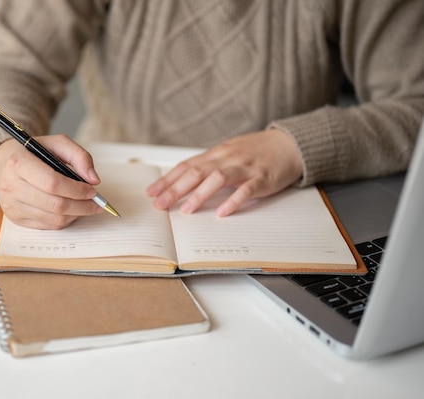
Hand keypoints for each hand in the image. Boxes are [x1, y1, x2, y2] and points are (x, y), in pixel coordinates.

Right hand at [0, 135, 103, 228]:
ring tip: (86, 205)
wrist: (7, 166)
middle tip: (96, 202)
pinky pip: (48, 226)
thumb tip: (94, 179)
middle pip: (55, 204)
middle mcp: (11, 185)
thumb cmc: (36, 154)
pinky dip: (66, 220)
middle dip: (82, 206)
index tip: (92, 190)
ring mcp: (12, 205)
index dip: (76, 189)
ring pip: (54, 218)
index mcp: (19, 162)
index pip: (52, 182)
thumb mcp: (57, 144)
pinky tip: (71, 210)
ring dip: (76, 214)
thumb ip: (79, 156)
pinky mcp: (16, 219)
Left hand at [147, 129, 302, 215]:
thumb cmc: (254, 152)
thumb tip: (180, 181)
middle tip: (160, 204)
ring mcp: (244, 168)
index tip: (151, 192)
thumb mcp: (227, 154)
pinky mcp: (262, 178)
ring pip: (218, 178)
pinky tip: (223, 212)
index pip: (186, 166)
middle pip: (196, 172)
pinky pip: (246, 190)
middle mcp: (226, 158)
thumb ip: (207, 167)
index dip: (167, 179)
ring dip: (200, 194)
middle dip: (175, 189)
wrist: (288, 144)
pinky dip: (234, 201)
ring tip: (186, 210)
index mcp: (216, 154)